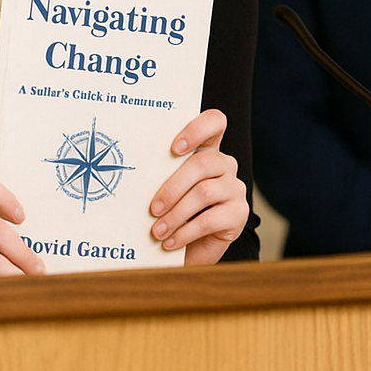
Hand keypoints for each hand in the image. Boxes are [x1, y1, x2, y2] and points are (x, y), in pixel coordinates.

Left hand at [149, 109, 247, 265]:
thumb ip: (157, 173)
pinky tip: (170, 241)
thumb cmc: (169, 211)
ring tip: (157, 230)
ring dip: (176, 214)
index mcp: (206, 149)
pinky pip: (210, 220)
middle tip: (152, 208)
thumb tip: (131, 172)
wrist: (188, 248)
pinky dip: (185, 232)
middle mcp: (224, 164)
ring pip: (205, 192)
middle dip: (173, 187)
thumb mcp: (161, 187)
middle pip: (202, 163)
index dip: (197, 129)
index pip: (214, 122)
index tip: (174, 148)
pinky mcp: (239, 214)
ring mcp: (234, 188)